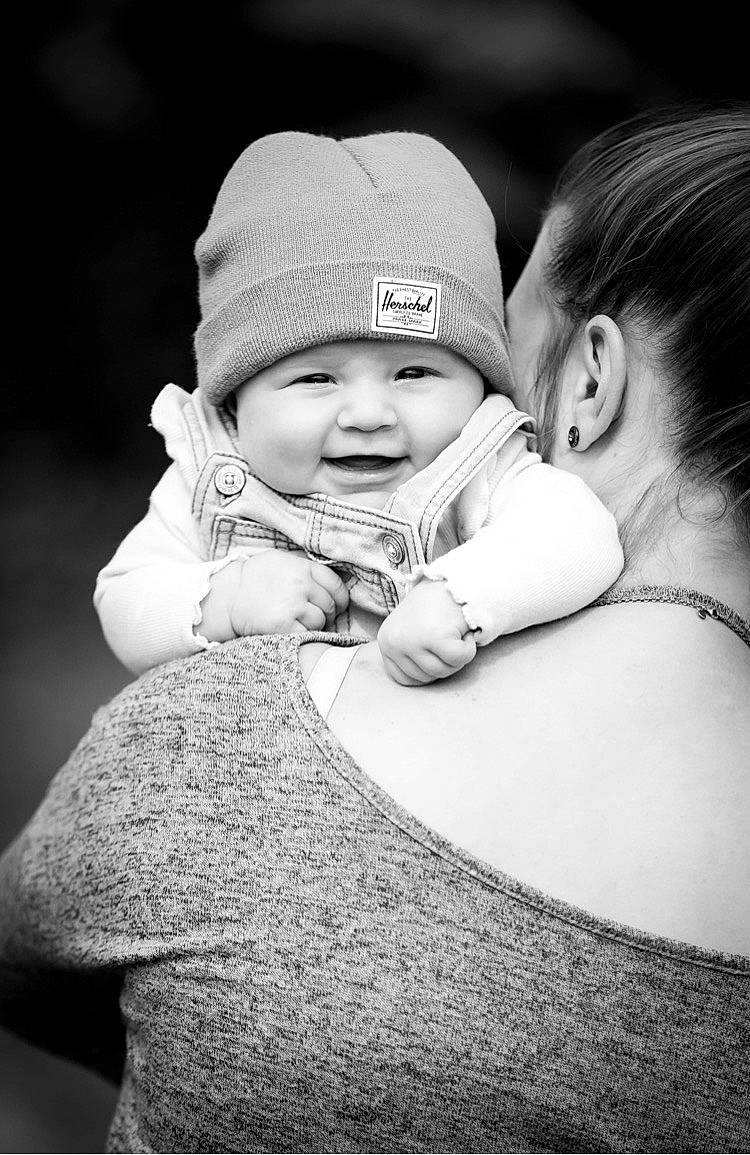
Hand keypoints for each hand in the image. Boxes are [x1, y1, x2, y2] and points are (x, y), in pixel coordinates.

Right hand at [200, 552, 348, 639]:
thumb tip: (329, 581)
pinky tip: (293, 631)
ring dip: (314, 626)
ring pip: (320, 621)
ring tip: (301, 624)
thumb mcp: (279, 560)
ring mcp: (293, 605)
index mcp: (302, 567)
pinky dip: (304, 635)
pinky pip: (307, 634)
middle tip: (318, 618)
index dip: (340, 598)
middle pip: (330, 605)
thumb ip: (304, 568)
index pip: (336, 584)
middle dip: (327, 614)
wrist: (227, 596)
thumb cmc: (253, 578)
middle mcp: (301, 585)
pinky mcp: (283, 625)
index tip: (337, 605)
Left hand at [377, 579, 476, 685]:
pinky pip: (459, 659)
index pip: (406, 680)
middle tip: (446, 636)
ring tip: (452, 632)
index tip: (434, 649)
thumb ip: (408, 655)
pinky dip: (469, 648)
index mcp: (386, 642)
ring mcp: (412, 639)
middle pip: (426, 677)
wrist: (454, 580)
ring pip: (442, 671)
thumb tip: (419, 681)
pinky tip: (462, 631)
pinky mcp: (434, 636)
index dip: (427, 671)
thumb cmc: (435, 610)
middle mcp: (394, 641)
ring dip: (457, 656)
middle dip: (444, 662)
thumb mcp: (410, 631)